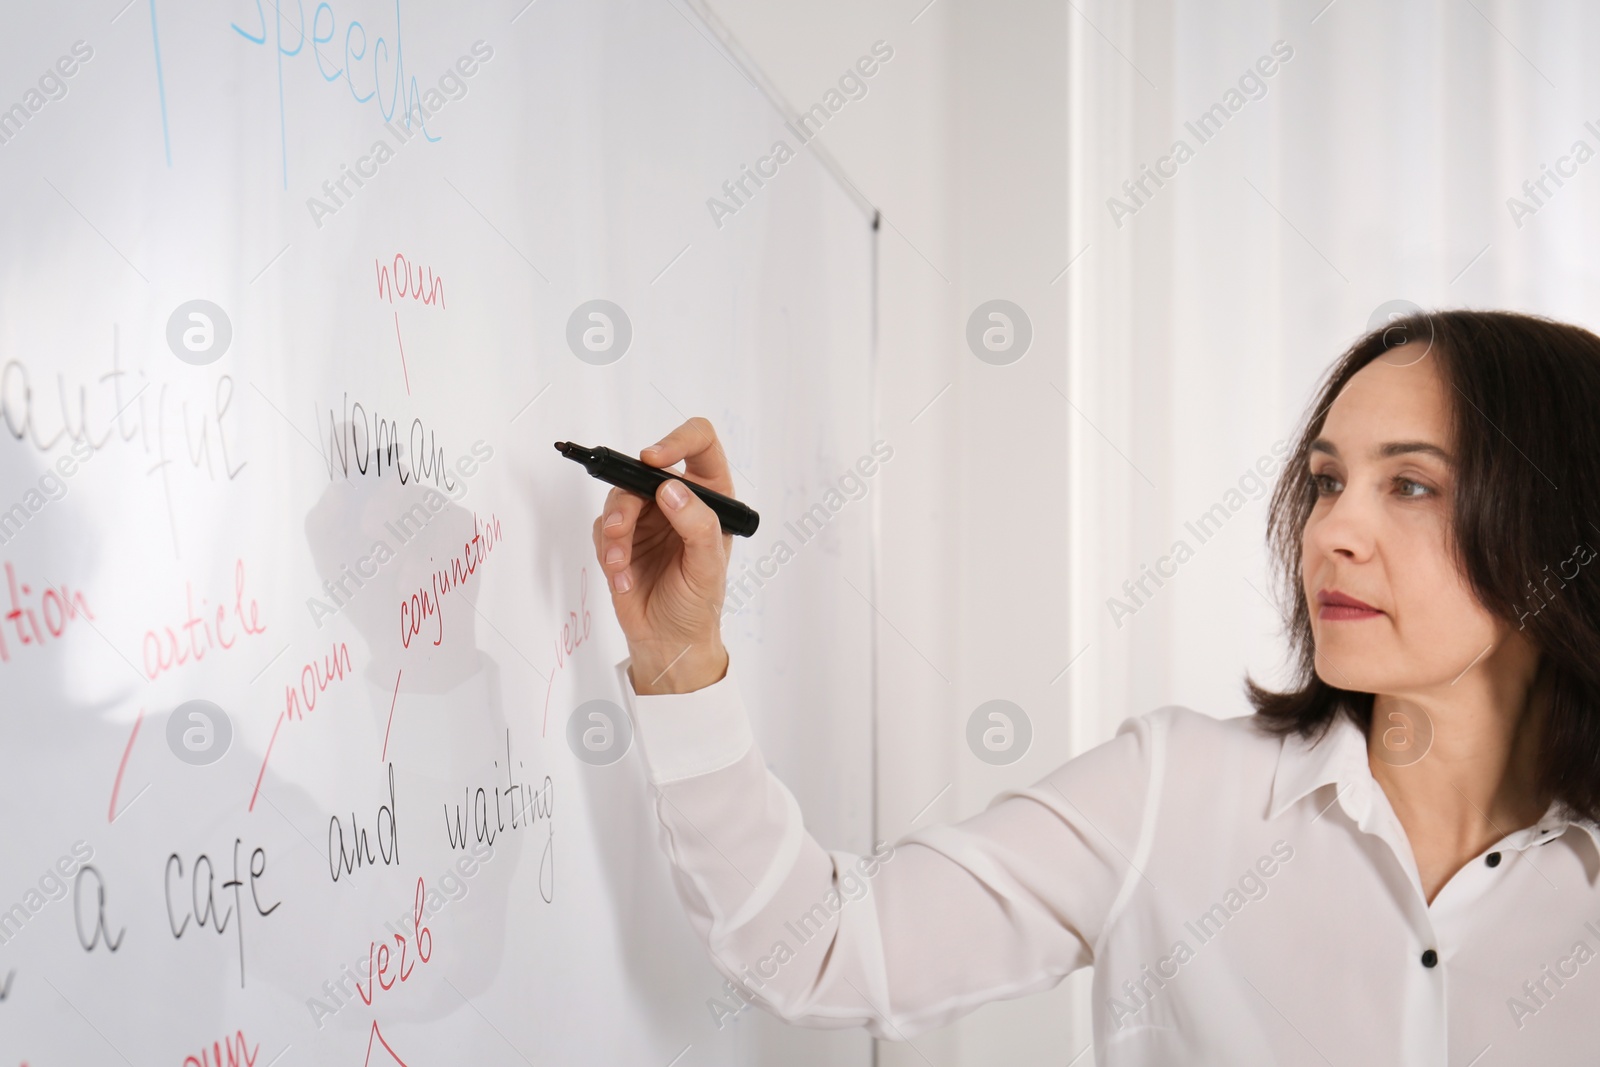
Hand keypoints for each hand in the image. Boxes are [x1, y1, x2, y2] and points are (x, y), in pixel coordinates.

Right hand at [591, 417, 732, 693]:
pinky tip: (622, 578)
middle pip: (643, 472)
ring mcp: (647, 517)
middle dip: (628, 502)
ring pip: (618, 498)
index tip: (653, 459)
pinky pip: (602, 528)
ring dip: (614, 531)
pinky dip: (607, 551)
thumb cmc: (697, 604)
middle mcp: (677, 500)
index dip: (676, 440)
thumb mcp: (707, 566)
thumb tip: (670, 489)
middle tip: (620, 530)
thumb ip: (696, 524)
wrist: (668, 641)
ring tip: (619, 564)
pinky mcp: (620, 537)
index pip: (699, 443)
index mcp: (710, 497)